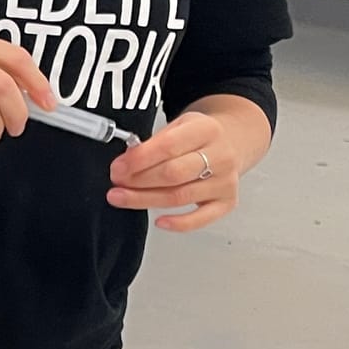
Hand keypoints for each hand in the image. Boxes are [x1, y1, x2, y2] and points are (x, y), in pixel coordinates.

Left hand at [108, 109, 246, 231]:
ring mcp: (225, 181)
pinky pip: (201, 218)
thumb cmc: (199, 137)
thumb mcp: (179, 126)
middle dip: (139, 181)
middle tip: (117, 183)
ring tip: (122, 198)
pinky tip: (159, 221)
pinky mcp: (227, 202)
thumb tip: (125, 163)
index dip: (139, 160)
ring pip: (180, 197)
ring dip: (146, 200)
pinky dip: (178, 223)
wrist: (231, 142)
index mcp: (207, 130)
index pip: (168, 146)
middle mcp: (221, 156)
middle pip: (173, 174)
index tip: (118, 168)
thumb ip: (154, 143)